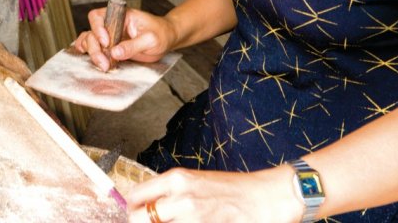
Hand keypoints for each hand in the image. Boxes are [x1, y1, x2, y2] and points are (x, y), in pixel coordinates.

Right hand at [72, 7, 173, 71]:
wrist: (167, 39)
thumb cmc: (162, 33)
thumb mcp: (151, 39)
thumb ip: (133, 46)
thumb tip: (115, 52)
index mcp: (121, 16)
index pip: (99, 16)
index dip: (98, 28)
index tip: (106, 42)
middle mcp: (113, 24)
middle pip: (92, 32)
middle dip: (95, 48)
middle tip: (104, 62)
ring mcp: (111, 36)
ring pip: (90, 41)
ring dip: (92, 53)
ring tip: (103, 64)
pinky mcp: (111, 47)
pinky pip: (95, 48)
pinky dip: (89, 53)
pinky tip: (88, 58)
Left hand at [126, 166, 302, 222]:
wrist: (266, 198)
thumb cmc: (232, 190)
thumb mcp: (195, 182)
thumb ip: (168, 193)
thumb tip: (143, 207)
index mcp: (177, 179)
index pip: (135, 197)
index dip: (130, 211)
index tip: (133, 215)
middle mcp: (182, 198)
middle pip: (139, 219)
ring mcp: (194, 218)